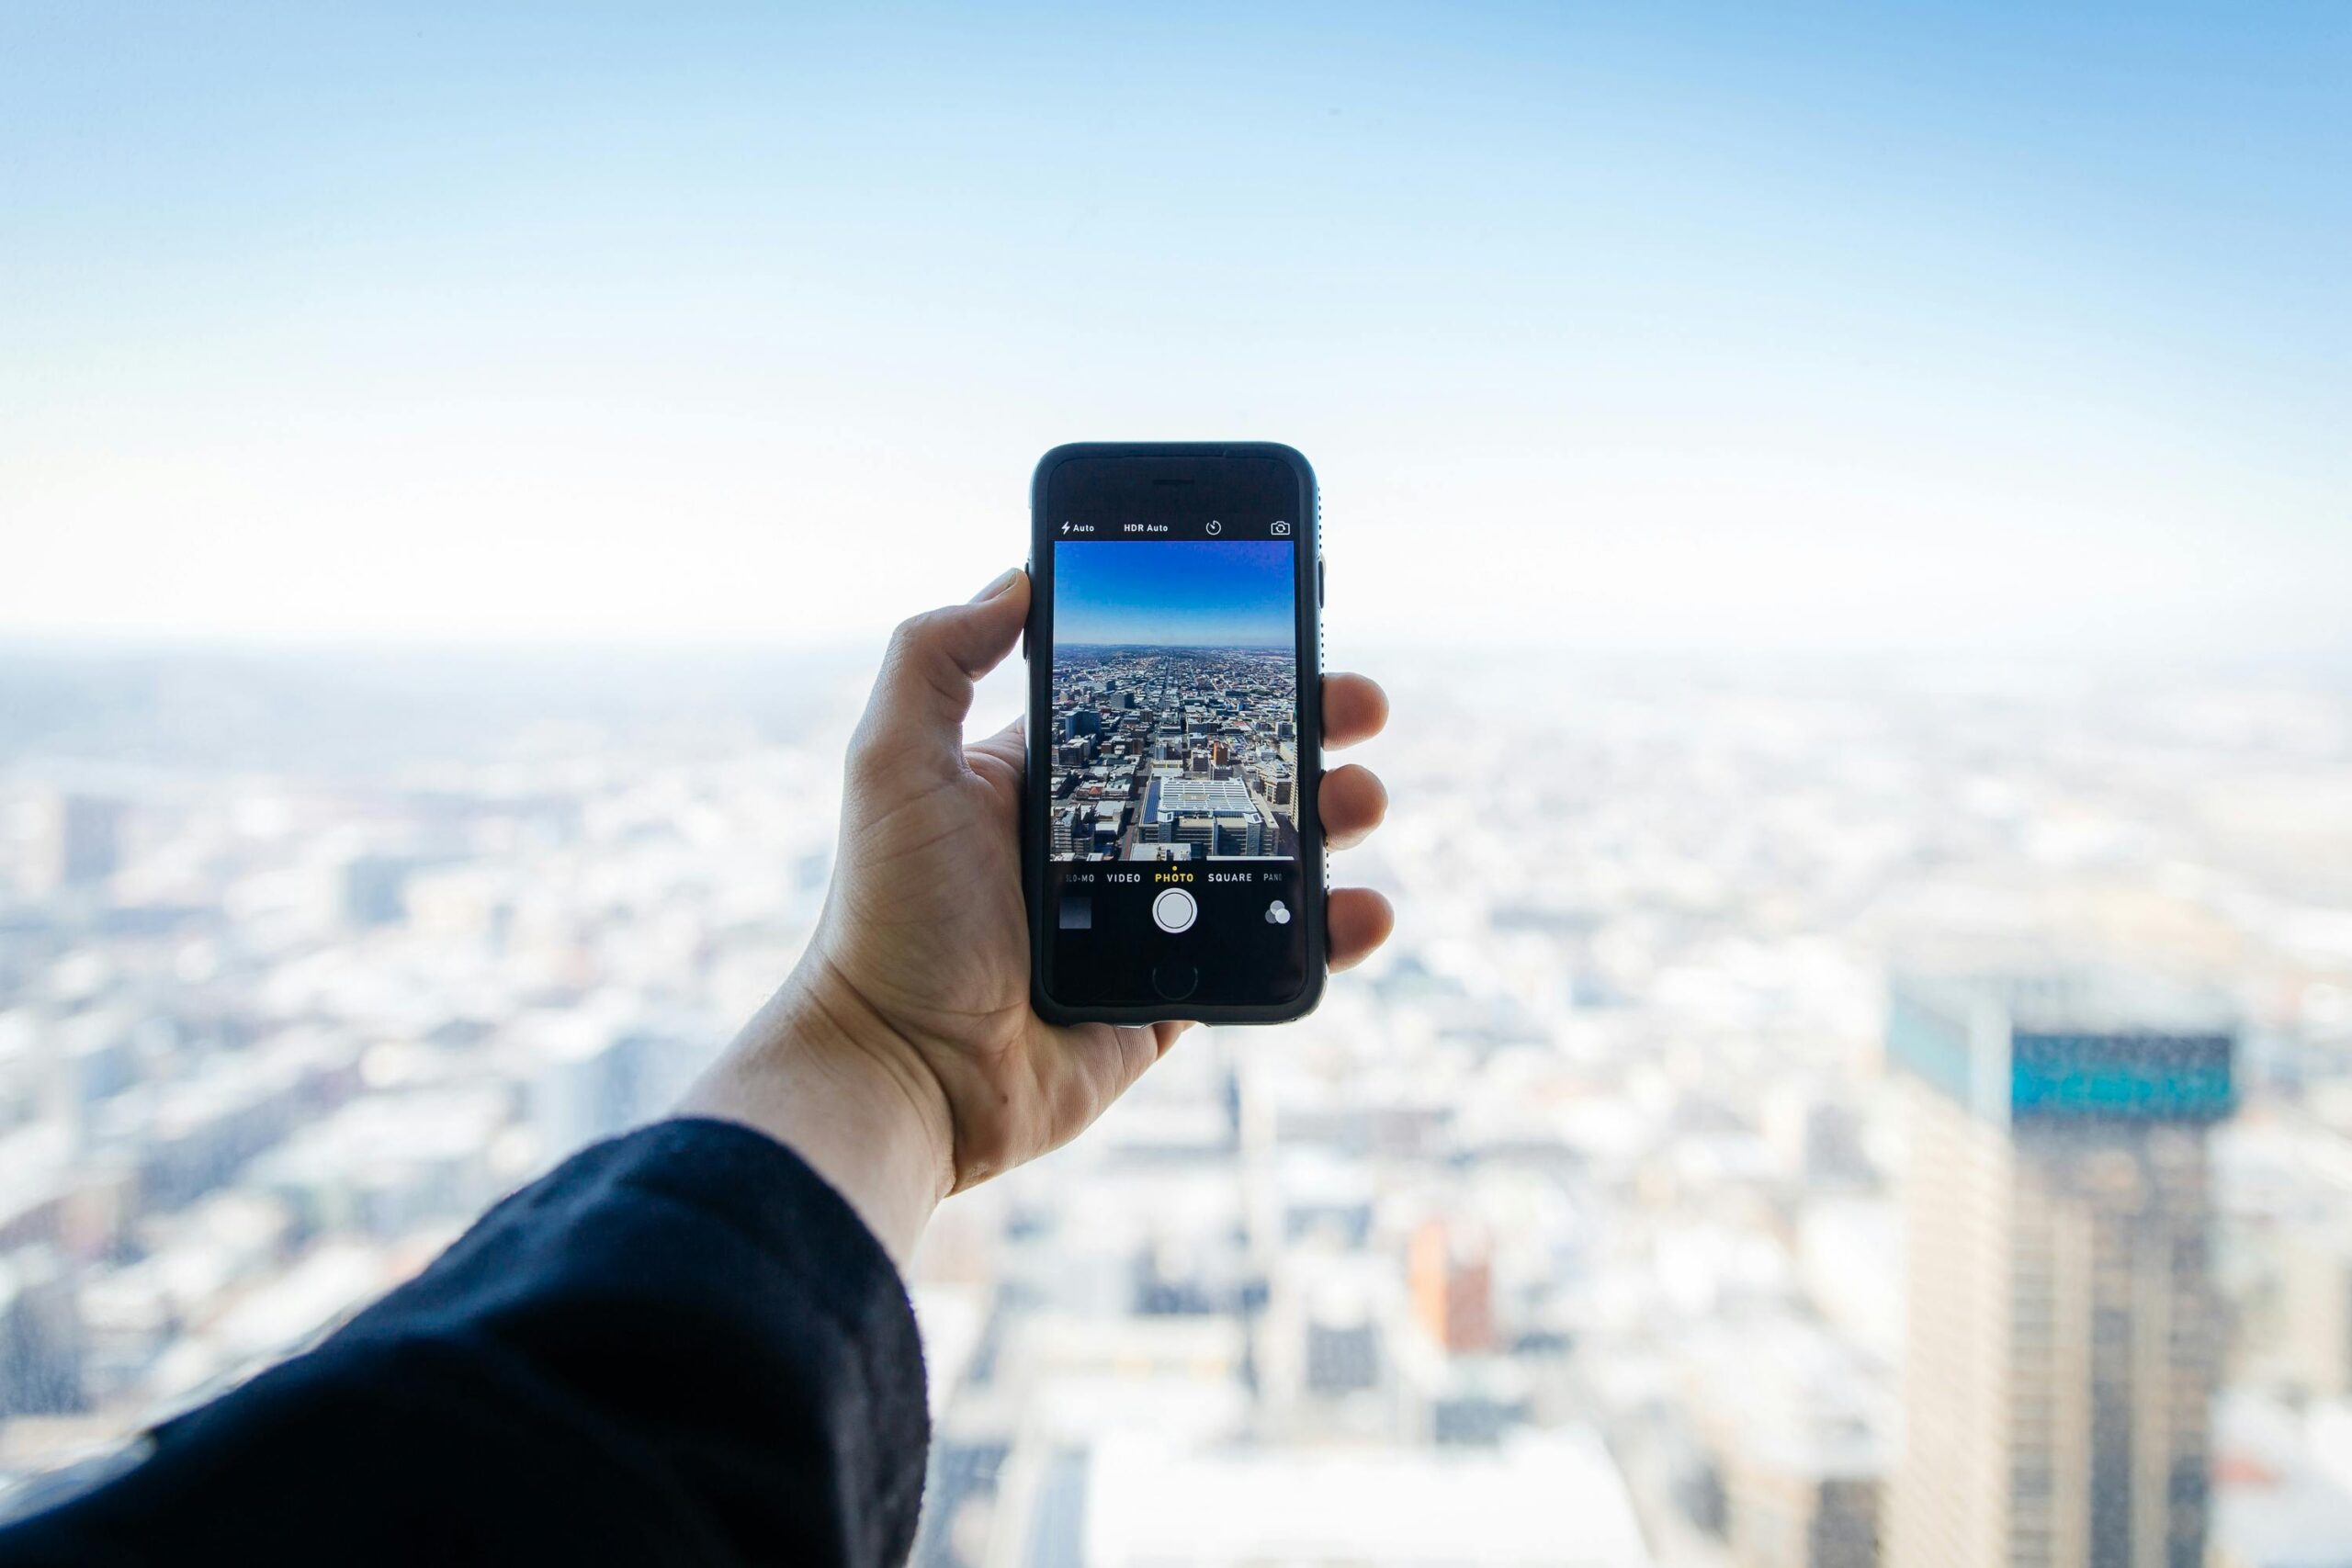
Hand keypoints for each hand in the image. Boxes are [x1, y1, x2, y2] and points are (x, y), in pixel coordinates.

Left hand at [681, 568, 1392, 1258]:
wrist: (904, 1072)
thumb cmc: (889, 919)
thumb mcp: (893, 763)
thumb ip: (936, 658)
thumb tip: (1017, 576)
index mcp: (1048, 782)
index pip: (1157, 708)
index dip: (1225, 670)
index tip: (1289, 623)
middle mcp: (1104, 844)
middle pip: (1230, 772)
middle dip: (1306, 730)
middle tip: (1359, 705)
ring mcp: (1148, 920)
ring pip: (1266, 856)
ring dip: (1329, 819)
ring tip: (1361, 798)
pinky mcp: (1175, 997)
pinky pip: (1270, 955)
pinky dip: (1330, 933)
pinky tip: (1362, 908)